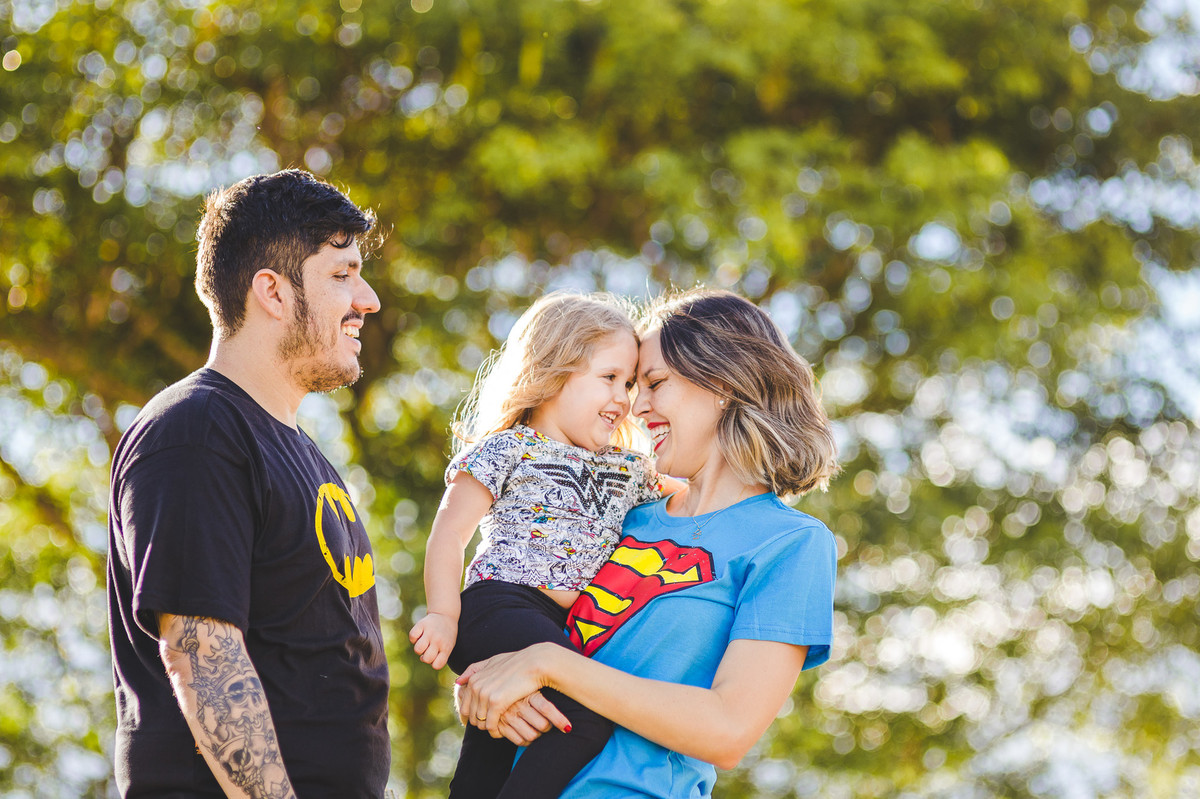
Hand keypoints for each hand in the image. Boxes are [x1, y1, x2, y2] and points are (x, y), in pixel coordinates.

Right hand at [408, 611, 457, 669]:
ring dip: (418, 649)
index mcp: (446, 648)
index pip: (437, 665)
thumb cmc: (446, 635)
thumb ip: (440, 656)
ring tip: (423, 643)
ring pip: (417, 649)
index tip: (435, 656)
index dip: (433, 663)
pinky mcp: (422, 624)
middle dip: (424, 657)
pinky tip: (419, 635)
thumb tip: (423, 659)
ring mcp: (430, 632)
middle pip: (426, 659)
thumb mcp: (448, 646)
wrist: (446, 615)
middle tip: (428, 649)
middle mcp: (438, 640)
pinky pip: (412, 636)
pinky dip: (413, 638)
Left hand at [454, 644, 570, 740]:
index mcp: (474, 679)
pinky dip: (496, 731)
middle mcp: (476, 687)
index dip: (472, 716)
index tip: (482, 720)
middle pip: (471, 716)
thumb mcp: (493, 662)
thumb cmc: (517, 662)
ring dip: (489, 727)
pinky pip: (491, 725)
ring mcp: (485, 695)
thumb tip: (458, 681)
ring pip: (480, 722)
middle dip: (480, 723)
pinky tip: (502, 731)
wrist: (535, 663)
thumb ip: (474, 670)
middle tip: (492, 726)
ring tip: (499, 727)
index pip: (464, 706)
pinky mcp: (496, 703)